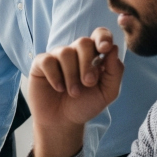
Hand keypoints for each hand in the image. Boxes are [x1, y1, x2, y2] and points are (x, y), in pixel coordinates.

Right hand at [30, 27, 123, 156]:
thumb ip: (115, 71)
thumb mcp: (107, 92)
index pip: (100, 35)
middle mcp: (75, 53)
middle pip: (83, 42)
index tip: (104, 49)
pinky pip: (47, 61)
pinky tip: (58, 88)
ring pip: (65, 52)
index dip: (103, 37)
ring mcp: (57, 57)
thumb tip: (113, 48)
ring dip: (71, 75)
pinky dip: (55, 75)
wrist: (63, 121)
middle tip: (88, 83)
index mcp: (94, 56)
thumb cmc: (85, 105)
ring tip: (73, 92)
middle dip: (87, 63)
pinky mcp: (40, 65)